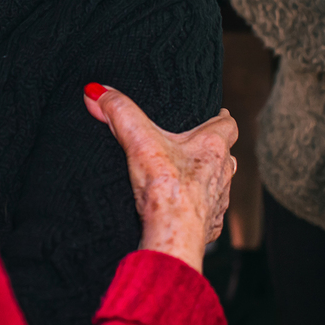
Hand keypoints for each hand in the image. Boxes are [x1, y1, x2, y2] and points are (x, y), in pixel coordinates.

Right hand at [83, 84, 237, 273]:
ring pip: (220, 184)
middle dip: (214, 150)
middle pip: (226, 155)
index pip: (228, 125)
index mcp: (212, 147)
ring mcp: (219, 201)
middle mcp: (222, 173)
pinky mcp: (210, 225)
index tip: (218, 114)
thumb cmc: (166, 187)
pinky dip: (200, 210)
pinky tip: (185, 211)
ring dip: (209, 180)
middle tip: (196, 145)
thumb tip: (96, 90)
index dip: (222, 118)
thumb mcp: (139, 140)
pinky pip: (210, 214)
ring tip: (190, 177)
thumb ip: (119, 112)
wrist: (173, 234)